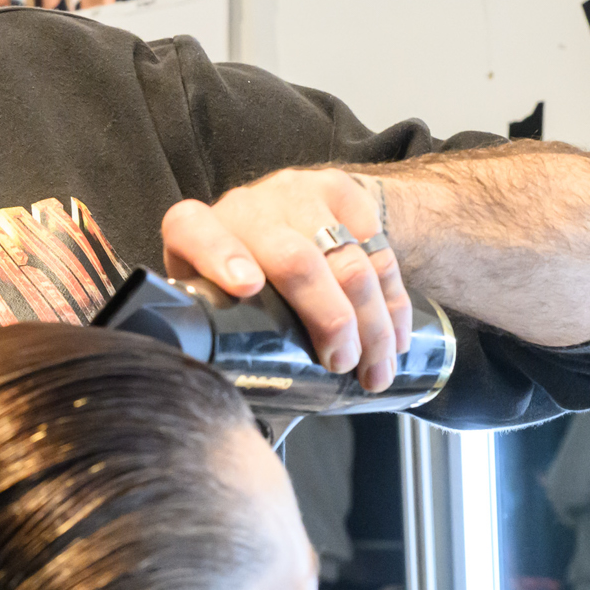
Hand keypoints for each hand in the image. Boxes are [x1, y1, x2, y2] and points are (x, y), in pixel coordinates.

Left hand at [161, 169, 413, 392]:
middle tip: (342, 362)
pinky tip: (395, 338)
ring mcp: (293, 194)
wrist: (282, 214)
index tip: (246, 288)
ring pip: (346, 257)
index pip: (195, 232)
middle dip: (328, 318)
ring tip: (376, 366)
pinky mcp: (336, 190)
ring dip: (370, 321)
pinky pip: (377, 250)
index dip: (222, 257)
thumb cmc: (237, 277)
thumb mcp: (213, 300)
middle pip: (294, 259)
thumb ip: (219, 332)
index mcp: (195, 232)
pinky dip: (392, 302)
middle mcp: (244, 207)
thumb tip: (244, 399)